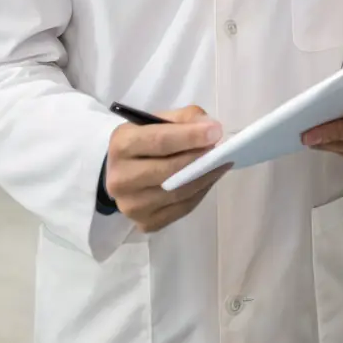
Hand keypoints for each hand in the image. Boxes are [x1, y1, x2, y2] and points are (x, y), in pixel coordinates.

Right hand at [105, 106, 228, 232]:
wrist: (123, 172)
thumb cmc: (145, 141)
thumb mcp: (159, 121)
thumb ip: (185, 119)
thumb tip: (210, 127)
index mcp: (121, 145)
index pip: (159, 141)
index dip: (189, 137)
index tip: (215, 132)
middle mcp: (120, 178)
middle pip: (168, 170)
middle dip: (199, 158)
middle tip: (221, 149)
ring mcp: (131, 205)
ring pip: (178, 192)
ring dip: (205, 177)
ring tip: (222, 163)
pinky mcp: (145, 223)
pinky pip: (182, 209)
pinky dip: (200, 193)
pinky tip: (210, 179)